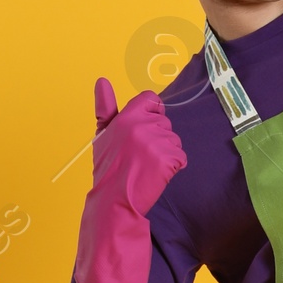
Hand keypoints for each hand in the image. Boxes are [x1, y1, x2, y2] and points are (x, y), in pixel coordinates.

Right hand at [73, 78, 186, 282]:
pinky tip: (156, 176)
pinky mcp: (168, 159)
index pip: (151, 100)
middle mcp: (141, 126)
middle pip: (165, 123)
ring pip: (174, 141)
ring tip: (145, 168)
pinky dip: (173, 168)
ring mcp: (156, 143)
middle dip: (157, 139)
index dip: (151, 115)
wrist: (113, 202)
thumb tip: (102, 80)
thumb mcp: (102, 136)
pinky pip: (181, 157)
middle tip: (139, 158)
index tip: (142, 133)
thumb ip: (105, 107)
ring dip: (165, 155)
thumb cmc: (108, 170)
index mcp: (126, 117)